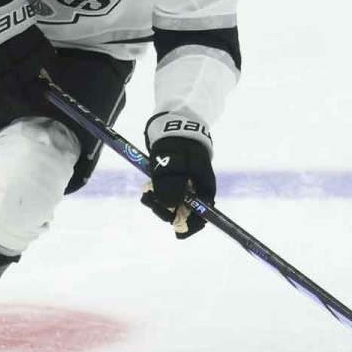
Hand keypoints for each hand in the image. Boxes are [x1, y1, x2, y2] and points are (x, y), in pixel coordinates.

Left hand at [140, 113, 215, 238]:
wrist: (173, 123)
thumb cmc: (177, 142)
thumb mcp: (173, 162)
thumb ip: (171, 185)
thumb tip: (170, 207)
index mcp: (204, 188)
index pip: (203, 217)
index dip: (190, 226)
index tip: (174, 228)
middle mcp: (196, 190)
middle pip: (185, 214)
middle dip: (166, 211)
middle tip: (149, 198)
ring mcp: (185, 186)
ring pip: (173, 206)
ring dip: (158, 202)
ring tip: (146, 192)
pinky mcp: (175, 182)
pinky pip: (166, 196)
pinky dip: (156, 195)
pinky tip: (148, 188)